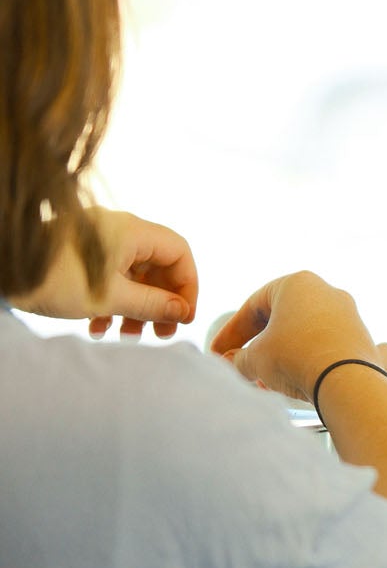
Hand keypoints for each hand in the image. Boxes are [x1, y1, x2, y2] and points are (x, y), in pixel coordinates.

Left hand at [12, 206, 197, 337]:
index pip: (179, 253)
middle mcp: (118, 231)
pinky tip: (98, 328)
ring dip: (135, 308)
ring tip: (126, 336)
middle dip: (160, 303)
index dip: (187, 286)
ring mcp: (99, 242)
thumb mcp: (111, 299)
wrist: (4, 268)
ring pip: (133, 276)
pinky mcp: (82, 256)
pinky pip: (110, 277)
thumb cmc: (56, 279)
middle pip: (157, 266)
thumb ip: (153, 305)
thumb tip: (183, 312)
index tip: (183, 317)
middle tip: (160, 334)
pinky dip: (112, 303)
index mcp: (131, 231)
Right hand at [209, 270, 386, 404]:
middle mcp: (329, 294)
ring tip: (274, 383)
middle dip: (262, 346)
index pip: (254, 306)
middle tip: (245, 368)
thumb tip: (234, 363)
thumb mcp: (255, 358)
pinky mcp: (368, 345)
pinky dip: (340, 359)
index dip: (232, 333)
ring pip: (313, 336)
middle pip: (285, 321)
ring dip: (291, 356)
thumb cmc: (295, 358)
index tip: (219, 354)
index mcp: (297, 284)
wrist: (346, 382)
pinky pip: (352, 350)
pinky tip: (339, 367)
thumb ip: (239, 358)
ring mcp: (353, 319)